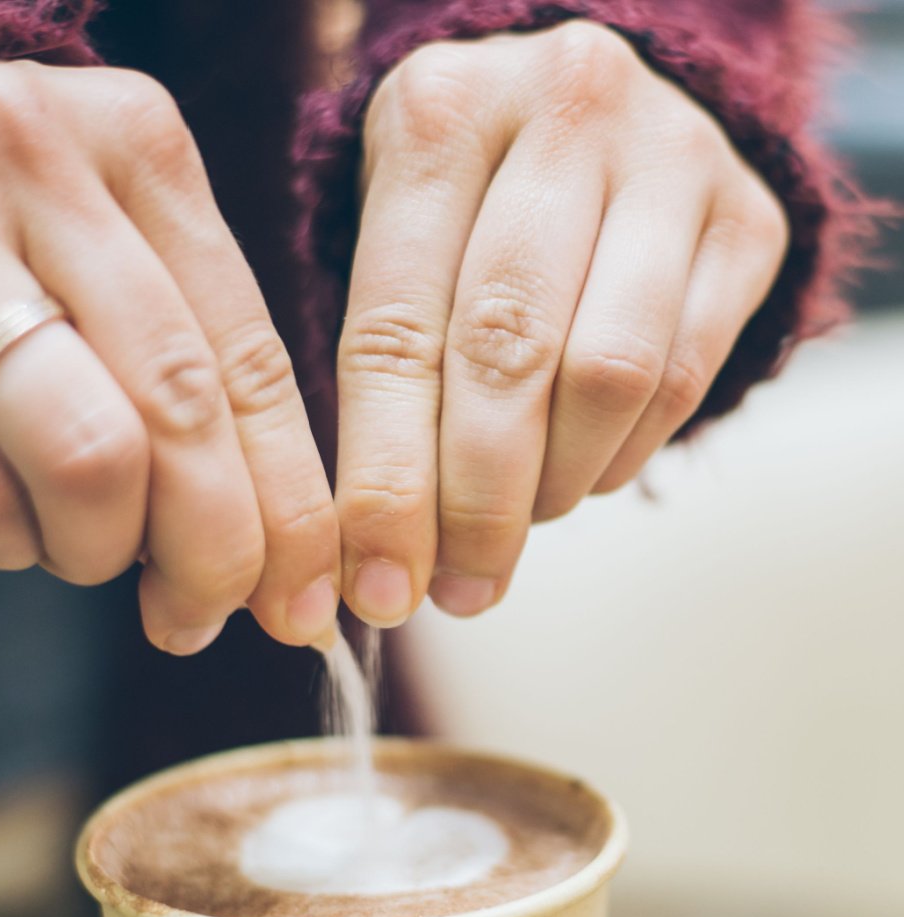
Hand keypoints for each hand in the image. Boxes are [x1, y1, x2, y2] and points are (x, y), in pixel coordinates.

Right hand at [0, 61, 339, 652]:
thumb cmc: (6, 254)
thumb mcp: (120, 268)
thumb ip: (206, 378)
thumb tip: (287, 566)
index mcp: (135, 145)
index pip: (253, 362)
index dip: (296, 508)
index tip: (307, 605)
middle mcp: (28, 166)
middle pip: (181, 411)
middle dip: (213, 554)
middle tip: (199, 618)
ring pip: (86, 457)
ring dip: (102, 548)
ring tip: (86, 548)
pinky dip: (10, 542)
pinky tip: (4, 519)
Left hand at [337, 21, 788, 623]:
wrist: (587, 122)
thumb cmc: (464, 215)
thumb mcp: (399, 252)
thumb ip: (385, 379)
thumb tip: (384, 565)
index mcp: (437, 118)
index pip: (395, 333)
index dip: (387, 482)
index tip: (381, 586)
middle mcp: (560, 112)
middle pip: (507, 356)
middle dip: (475, 505)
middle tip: (455, 590)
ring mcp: (671, 156)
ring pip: (608, 374)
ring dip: (553, 486)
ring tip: (516, 518)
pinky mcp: (748, 218)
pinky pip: (683, 377)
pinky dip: (618, 454)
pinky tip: (578, 468)